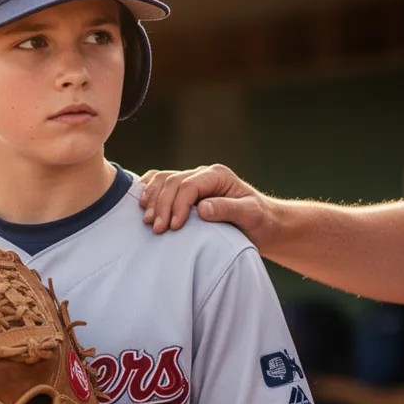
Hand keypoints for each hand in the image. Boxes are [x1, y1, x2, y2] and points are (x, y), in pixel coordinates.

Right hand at [139, 164, 269, 235]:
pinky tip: (141, 205)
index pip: (189, 185)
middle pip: (172, 182)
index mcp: (217, 175)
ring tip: (147, 221)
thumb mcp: (250, 215)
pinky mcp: (184, 191)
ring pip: (162, 180)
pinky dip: (148, 191)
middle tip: (157, 229)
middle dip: (161, 205)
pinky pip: (160, 183)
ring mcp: (192, 180)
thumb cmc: (259, 221)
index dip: (178, 204)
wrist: (262, 225)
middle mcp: (202, 174)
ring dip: (151, 199)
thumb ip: (228, 209)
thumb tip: (202, 207)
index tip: (174, 227)